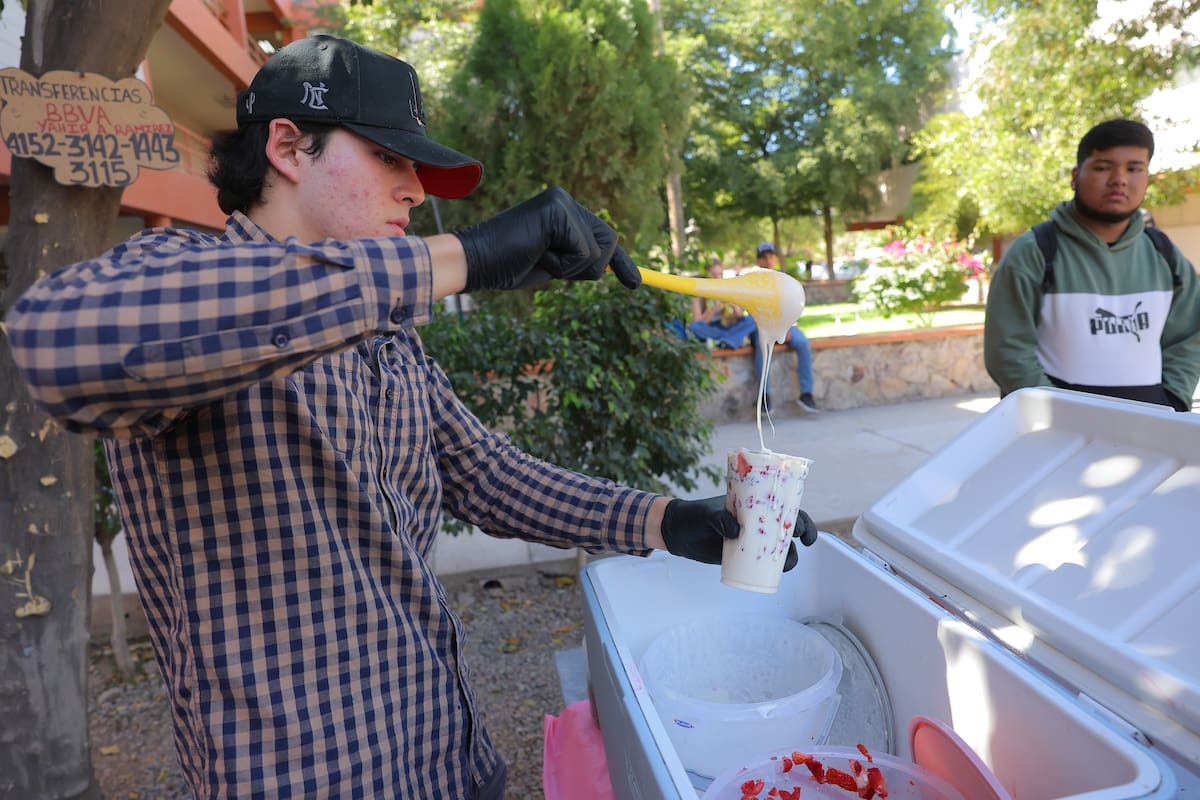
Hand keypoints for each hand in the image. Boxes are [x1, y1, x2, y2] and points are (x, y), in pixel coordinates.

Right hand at [453, 187, 639, 290]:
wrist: (475, 262)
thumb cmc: (507, 265)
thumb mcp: (552, 263)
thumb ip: (577, 259)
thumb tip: (609, 268)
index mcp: (562, 209)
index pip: (603, 236)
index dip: (621, 262)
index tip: (636, 284)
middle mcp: (565, 200)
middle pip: (609, 242)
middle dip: (586, 268)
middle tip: (549, 264)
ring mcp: (562, 203)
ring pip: (599, 251)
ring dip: (572, 268)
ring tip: (540, 257)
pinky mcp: (558, 213)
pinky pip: (584, 253)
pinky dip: (563, 265)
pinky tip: (537, 254)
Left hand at [660, 496, 817, 569]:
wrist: (677, 532)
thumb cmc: (694, 515)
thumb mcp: (707, 514)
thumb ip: (720, 519)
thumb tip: (737, 532)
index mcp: (752, 504)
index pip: (782, 506)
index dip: (799, 516)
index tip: (802, 528)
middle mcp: (756, 521)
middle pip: (786, 527)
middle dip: (801, 534)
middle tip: (802, 543)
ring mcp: (750, 539)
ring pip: (778, 548)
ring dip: (789, 556)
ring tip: (787, 564)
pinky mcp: (742, 556)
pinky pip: (762, 563)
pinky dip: (772, 569)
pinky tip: (775, 575)